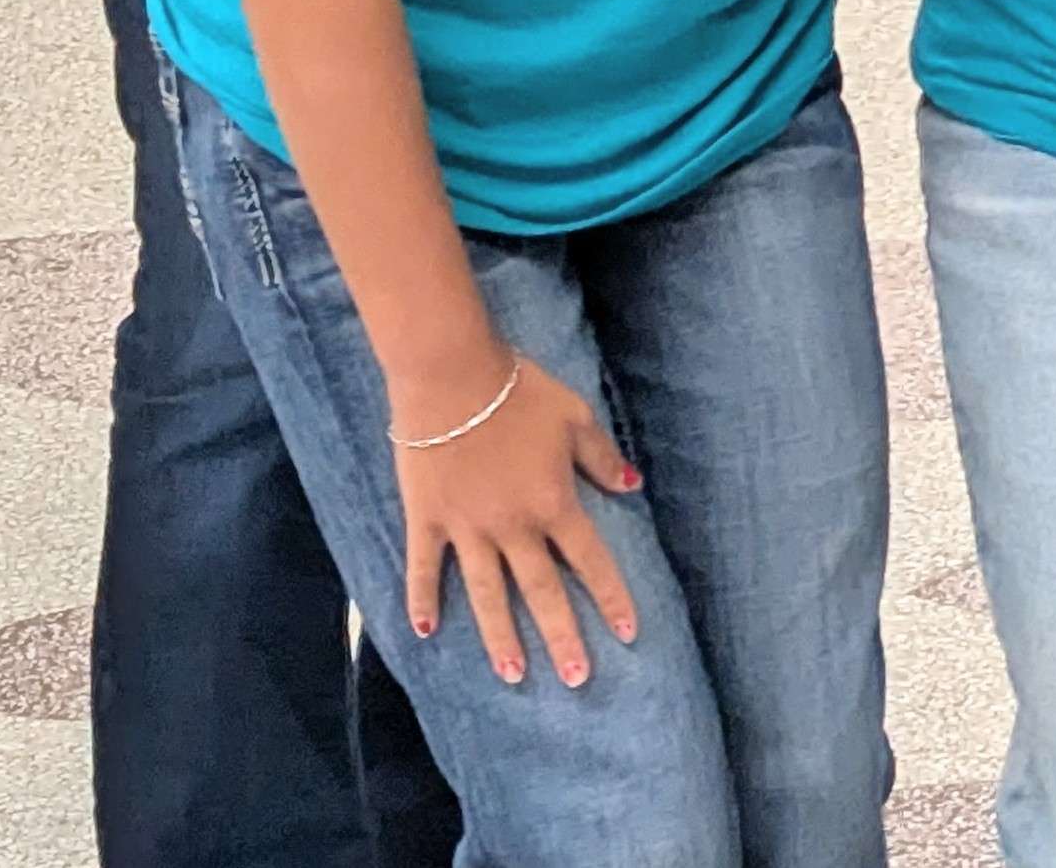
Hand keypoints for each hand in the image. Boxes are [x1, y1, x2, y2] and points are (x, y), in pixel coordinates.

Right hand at [391, 357, 647, 686]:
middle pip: (542, 592)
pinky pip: (425, 568)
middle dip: (562, 638)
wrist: (452, 375)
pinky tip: (424, 630)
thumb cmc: (519, 391)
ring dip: (500, 637)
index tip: (629, 633)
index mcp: (554, 503)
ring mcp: (467, 528)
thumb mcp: (574, 417)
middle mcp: (513, 527)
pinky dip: (422, 599)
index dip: (611, 597)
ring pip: (488, 594)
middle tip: (577, 679)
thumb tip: (633, 486)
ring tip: (512, 676)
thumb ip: (602, 458)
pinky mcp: (428, 519)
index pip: (591, 561)